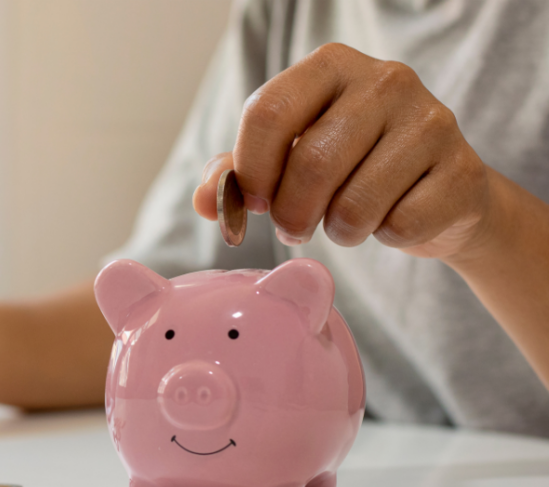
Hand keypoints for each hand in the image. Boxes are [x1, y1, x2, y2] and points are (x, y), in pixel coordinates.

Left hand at [192, 43, 492, 260]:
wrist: (439, 192)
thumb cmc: (350, 168)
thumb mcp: (289, 159)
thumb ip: (240, 174)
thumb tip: (207, 201)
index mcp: (331, 66)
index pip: (268, 112)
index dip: (251, 169)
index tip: (255, 201)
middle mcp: (386, 81)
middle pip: (311, 163)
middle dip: (291, 213)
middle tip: (293, 227)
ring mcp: (432, 122)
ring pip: (355, 203)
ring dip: (338, 231)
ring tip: (342, 222)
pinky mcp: (462, 171)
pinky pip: (399, 225)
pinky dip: (384, 236)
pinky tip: (391, 218)